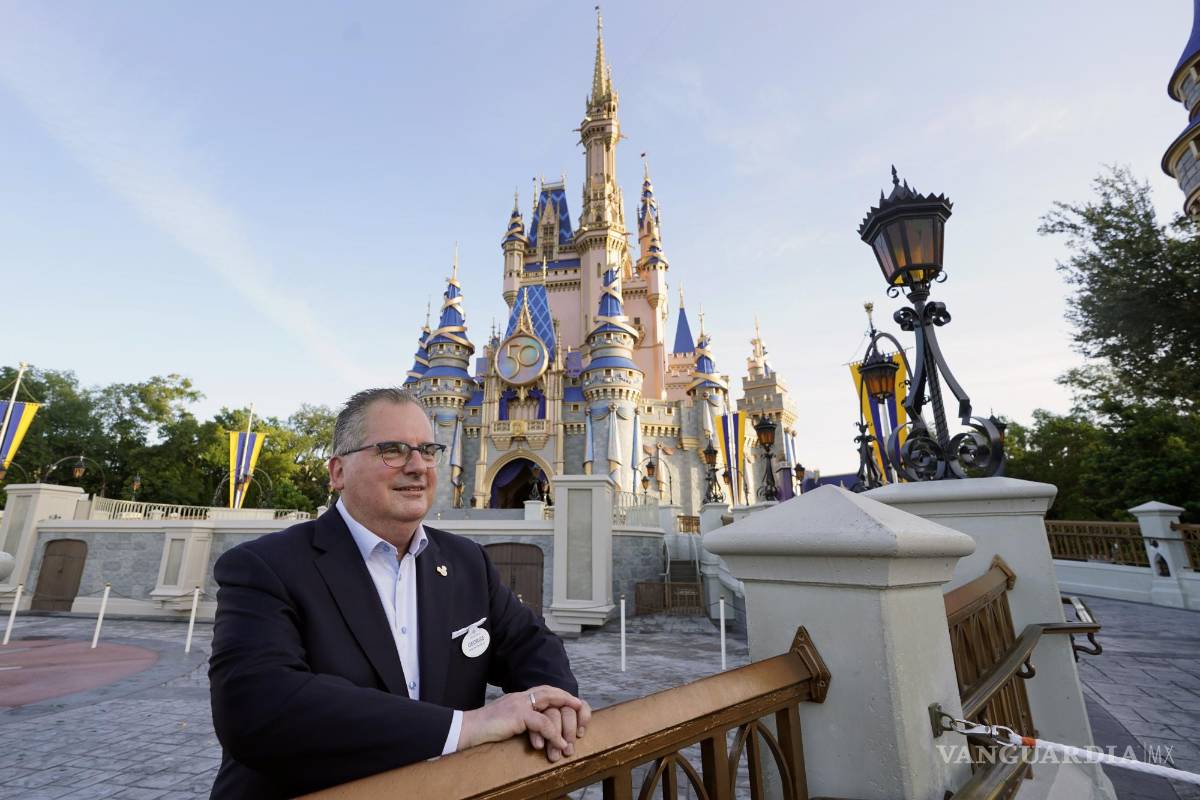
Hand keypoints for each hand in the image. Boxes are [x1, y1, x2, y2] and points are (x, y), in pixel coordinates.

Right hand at [459, 685, 584, 759]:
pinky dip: (554, 734)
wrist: (467, 729)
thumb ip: (518, 718)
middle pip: (549, 691)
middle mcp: (520, 697)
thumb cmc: (483, 728)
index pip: (542, 690)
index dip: (557, 693)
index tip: (569, 700)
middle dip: (566, 698)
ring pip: (549, 705)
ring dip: (564, 720)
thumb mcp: (504, 719)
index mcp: (517, 697)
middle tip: (580, 706)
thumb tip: (531, 727)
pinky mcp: (518, 716)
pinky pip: (542, 723)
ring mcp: (519, 704)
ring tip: (575, 732)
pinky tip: (560, 743)